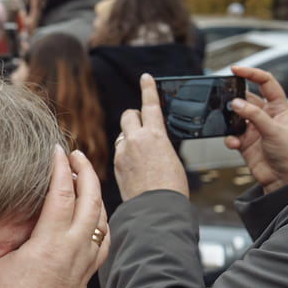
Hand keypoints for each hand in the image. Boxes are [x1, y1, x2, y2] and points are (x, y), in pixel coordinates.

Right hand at [0, 146, 108, 287]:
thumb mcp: (2, 262)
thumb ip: (18, 238)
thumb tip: (24, 225)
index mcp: (51, 240)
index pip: (61, 193)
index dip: (60, 168)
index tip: (56, 150)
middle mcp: (74, 247)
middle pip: (90, 199)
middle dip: (85, 171)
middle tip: (76, 155)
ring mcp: (85, 261)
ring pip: (101, 218)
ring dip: (95, 194)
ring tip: (85, 180)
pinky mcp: (88, 274)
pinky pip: (104, 239)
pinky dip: (102, 220)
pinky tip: (96, 218)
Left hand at [113, 73, 189, 200]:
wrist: (157, 209)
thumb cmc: (171, 187)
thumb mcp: (171, 157)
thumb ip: (158, 144)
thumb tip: (151, 143)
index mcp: (154, 135)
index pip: (150, 104)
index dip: (148, 89)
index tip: (145, 78)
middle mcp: (135, 140)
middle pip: (129, 116)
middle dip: (135, 118)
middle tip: (143, 127)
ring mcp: (122, 152)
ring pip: (123, 135)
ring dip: (131, 139)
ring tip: (143, 157)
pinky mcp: (116, 165)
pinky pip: (120, 152)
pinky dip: (126, 156)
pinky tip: (137, 170)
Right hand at [224, 65, 287, 192]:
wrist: (284, 180)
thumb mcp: (275, 131)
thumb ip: (255, 116)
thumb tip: (236, 103)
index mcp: (279, 107)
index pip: (266, 83)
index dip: (252, 73)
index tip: (236, 69)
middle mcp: (266, 115)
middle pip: (247, 98)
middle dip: (235, 98)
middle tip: (223, 97)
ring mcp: (254, 128)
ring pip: (236, 116)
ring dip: (230, 120)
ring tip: (228, 122)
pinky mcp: (245, 142)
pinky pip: (231, 134)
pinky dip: (229, 138)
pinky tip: (234, 143)